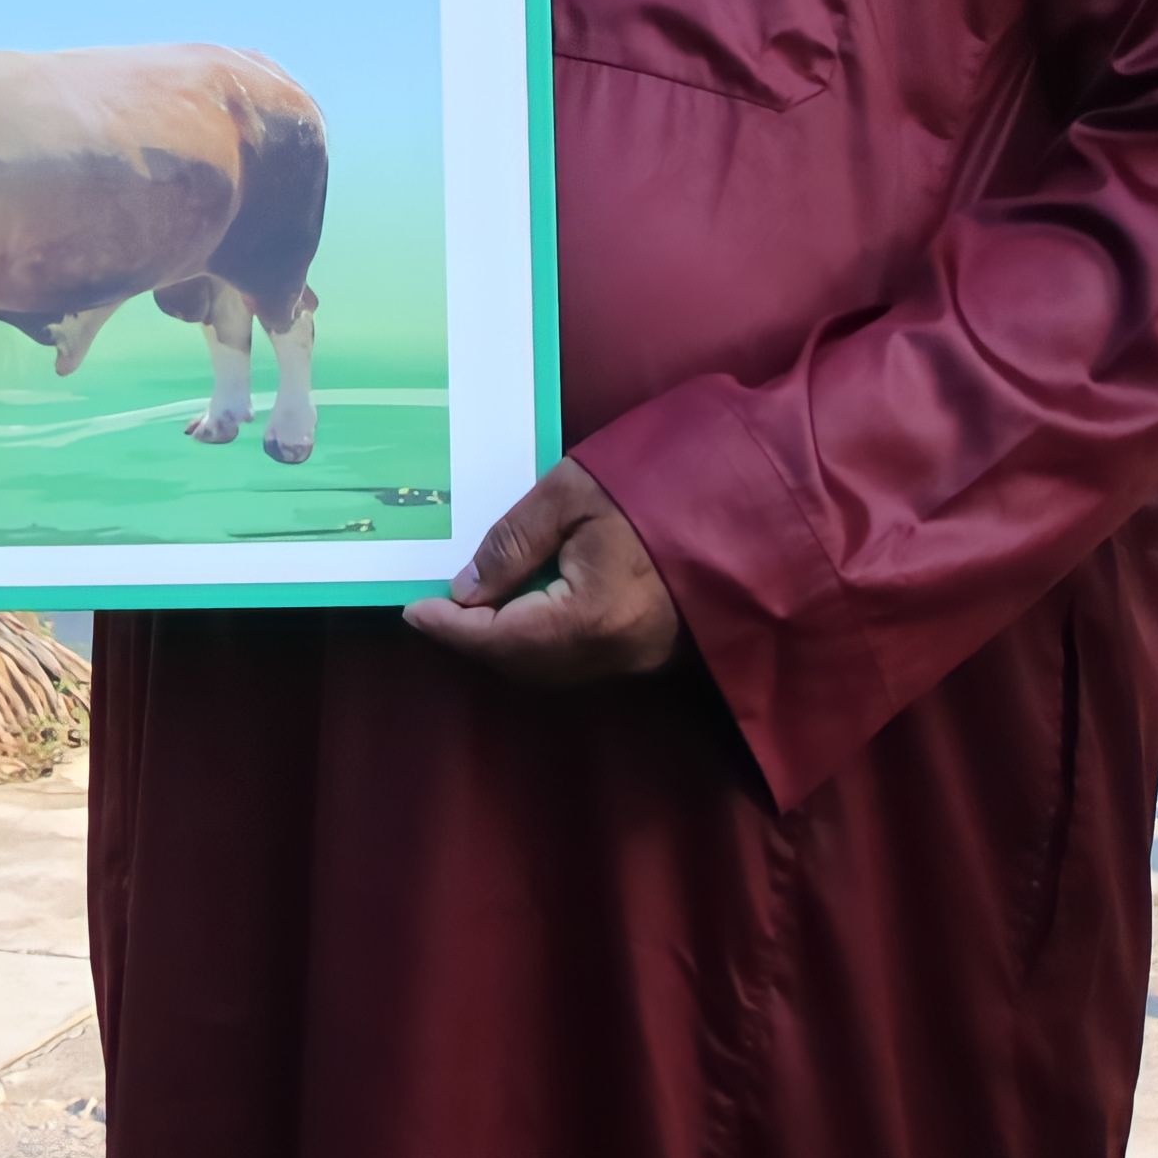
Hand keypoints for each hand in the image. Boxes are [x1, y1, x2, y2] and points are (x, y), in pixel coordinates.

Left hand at [402, 460, 682, 683]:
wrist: (743, 500)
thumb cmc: (652, 488)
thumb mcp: (568, 496)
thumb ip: (512, 544)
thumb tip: (465, 589)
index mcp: (593, 615)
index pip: (502, 639)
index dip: (452, 628)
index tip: (415, 610)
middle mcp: (615, 652)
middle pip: (523, 664)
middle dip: (474, 640)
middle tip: (437, 608)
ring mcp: (638, 660)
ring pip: (549, 669)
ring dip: (505, 645)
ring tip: (472, 607)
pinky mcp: (650, 654)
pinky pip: (577, 661)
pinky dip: (539, 643)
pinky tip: (521, 609)